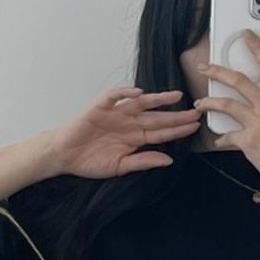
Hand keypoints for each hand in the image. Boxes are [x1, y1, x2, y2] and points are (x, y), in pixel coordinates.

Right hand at [51, 85, 202, 178]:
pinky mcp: (100, 107)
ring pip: (141, 104)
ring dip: (158, 99)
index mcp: (134, 139)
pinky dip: (125, 93)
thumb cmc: (89, 161)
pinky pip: (115, 96)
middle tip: (196, 111)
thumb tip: (167, 161)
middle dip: (176, 115)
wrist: (64, 156)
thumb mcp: (119, 167)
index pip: (161, 133)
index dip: (178, 130)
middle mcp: (128, 124)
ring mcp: (115, 114)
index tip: (195, 126)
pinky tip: (138, 93)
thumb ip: (143, 162)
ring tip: (175, 96)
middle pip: (156, 118)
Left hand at [201, 33, 259, 199]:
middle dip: (217, 71)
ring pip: (226, 103)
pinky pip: (227, 135)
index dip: (256, 47)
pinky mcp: (249, 140)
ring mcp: (259, 122)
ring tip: (200, 104)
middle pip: (238, 80)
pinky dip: (221, 138)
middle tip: (205, 68)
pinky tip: (219, 140)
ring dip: (208, 102)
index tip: (246, 35)